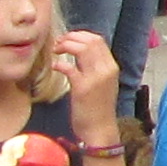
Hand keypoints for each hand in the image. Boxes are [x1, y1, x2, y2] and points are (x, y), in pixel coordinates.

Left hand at [52, 27, 121, 141]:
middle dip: (71, 37)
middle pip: (90, 40)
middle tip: (58, 43)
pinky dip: (59, 64)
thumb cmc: (97, 108)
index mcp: (111, 67)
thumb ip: (95, 67)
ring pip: (81, 49)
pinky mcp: (82, 88)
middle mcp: (106, 69)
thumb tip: (79, 52)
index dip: (80, 35)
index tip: (68, 39)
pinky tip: (54, 67)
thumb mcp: (102, 84)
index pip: (98, 40)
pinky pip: (69, 68)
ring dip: (65, 46)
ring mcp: (95, 78)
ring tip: (56, 51)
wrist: (99, 130)